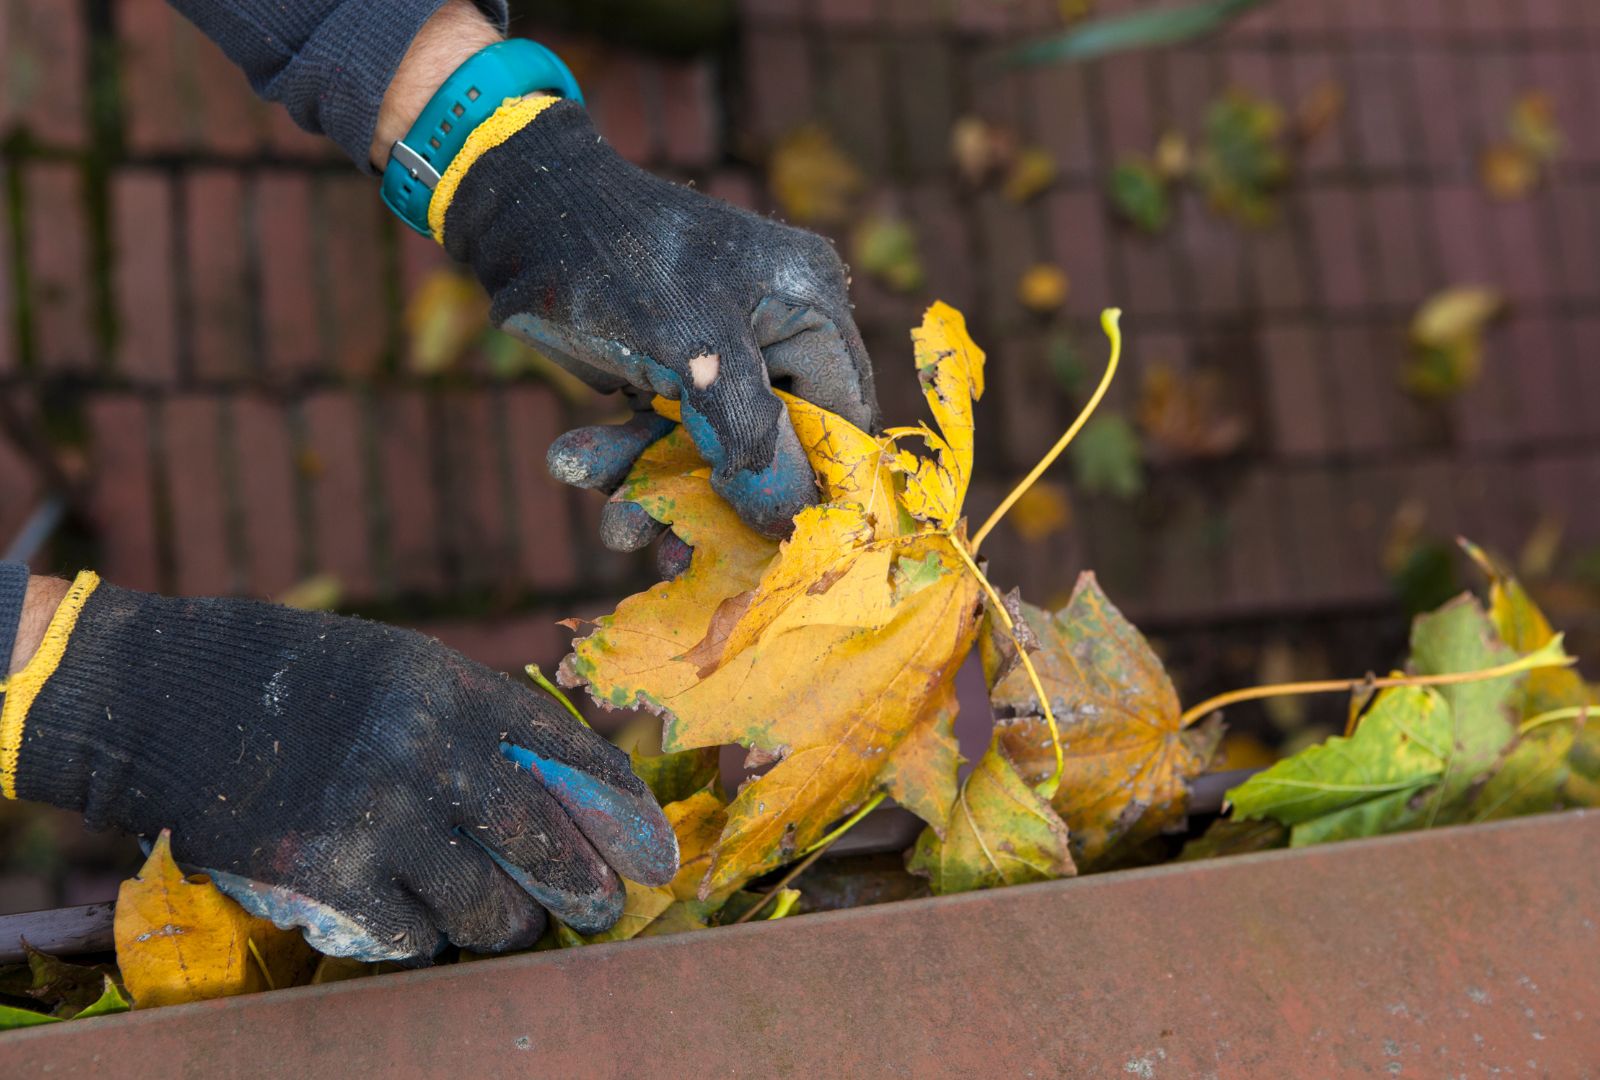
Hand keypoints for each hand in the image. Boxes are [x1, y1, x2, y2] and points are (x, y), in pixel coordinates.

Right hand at [2, 574, 675, 961]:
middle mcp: (422, 750)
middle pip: (541, 846)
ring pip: (485, 908)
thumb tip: (576, 796)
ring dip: (506, 926)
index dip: (624, 815)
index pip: (570, 759)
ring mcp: (372, 816)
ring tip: (508, 920)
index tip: (655, 857)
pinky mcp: (324, 875)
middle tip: (600, 912)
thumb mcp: (410, 672)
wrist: (176, 697)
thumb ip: (487, 726)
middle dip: (583, 892)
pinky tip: (421, 919)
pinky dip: (427, 937)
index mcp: (453, 689)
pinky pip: (413, 936)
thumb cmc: (312, 683)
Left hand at [432, 95, 878, 543]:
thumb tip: (789, 517)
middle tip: (681, 557)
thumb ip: (749, 432)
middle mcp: (776, 330)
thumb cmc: (617, 263)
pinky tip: (574, 464)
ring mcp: (719, 353)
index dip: (817, 484)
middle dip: (719, 502)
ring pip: (708, 449)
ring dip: (658, 489)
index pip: (843, 417)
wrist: (516, 214)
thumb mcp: (691, 350)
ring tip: (616, 528)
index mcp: (809, 307)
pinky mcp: (669, 370)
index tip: (781, 544)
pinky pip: (663, 432)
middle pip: (773, 445)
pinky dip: (624, 458)